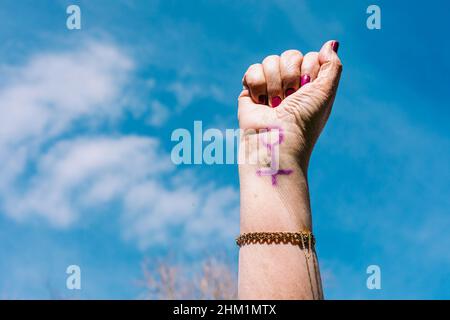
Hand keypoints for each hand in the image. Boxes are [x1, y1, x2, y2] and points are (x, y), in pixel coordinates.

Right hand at [238, 40, 341, 170]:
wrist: (275, 141)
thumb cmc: (303, 122)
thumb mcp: (325, 92)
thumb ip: (332, 65)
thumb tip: (330, 43)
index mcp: (310, 85)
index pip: (310, 57)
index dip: (309, 71)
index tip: (306, 91)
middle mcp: (291, 84)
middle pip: (290, 56)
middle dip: (290, 78)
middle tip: (289, 100)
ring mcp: (270, 86)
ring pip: (270, 61)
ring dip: (274, 85)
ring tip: (274, 106)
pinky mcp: (250, 91)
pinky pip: (253, 70)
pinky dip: (257, 86)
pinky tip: (261, 103)